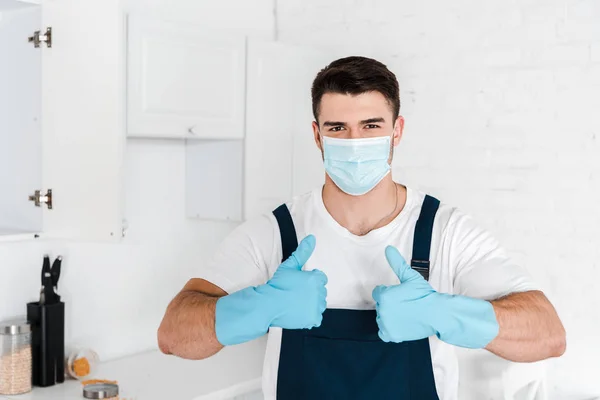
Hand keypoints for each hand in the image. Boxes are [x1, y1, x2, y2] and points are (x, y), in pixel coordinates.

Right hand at [215, 235, 326, 345]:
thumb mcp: (289, 265)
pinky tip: (299, 312)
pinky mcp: (313, 319)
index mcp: (315, 279)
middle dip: (311, 291)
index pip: (320, 278)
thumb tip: (312, 238)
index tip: (299, 284)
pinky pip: (317, 317)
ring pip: (320, 304)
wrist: (268, 304)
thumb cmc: (278, 285)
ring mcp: (317, 307)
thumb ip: (302, 252)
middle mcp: (319, 293)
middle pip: (321, 291)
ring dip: (312, 303)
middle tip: (296, 293)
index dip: (309, 280)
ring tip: (297, 302)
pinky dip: (309, 316)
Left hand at [372, 246, 497, 347]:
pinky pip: (383, 332)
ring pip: (382, 318)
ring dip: (389, 316)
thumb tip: (388, 248)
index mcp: (384, 296)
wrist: (437, 314)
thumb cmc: (424, 295)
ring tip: (405, 313)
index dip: (389, 292)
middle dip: (390, 303)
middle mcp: (382, 310)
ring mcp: (386, 324)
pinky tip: (399, 324)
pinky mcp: (392, 335)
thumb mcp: (410, 277)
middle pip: (380, 305)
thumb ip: (397, 263)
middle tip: (405, 304)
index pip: (378, 292)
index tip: (401, 294)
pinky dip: (389, 330)